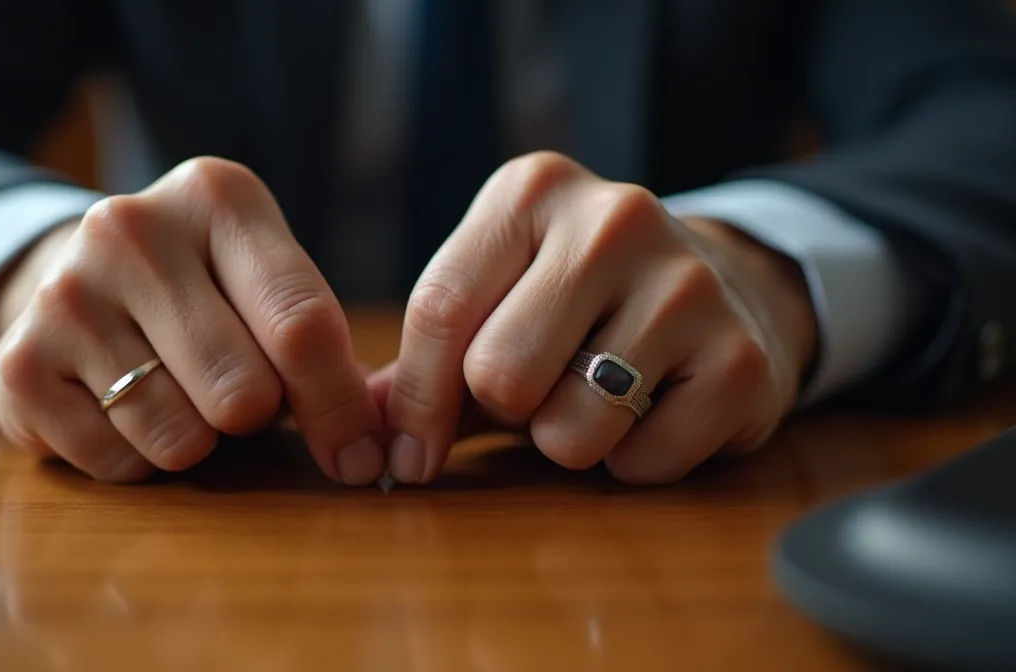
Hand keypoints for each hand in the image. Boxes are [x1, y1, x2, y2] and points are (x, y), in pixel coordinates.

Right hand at [0, 157, 385, 483]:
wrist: (74, 277)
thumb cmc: (204, 292)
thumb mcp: (267, 282)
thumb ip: (327, 350)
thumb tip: (369, 449)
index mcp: (216, 196)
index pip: (302, 324)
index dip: (339, 408)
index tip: (359, 457)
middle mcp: (130, 229)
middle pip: (243, 392)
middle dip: (256, 419)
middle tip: (239, 398)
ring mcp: (65, 293)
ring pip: (180, 438)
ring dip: (196, 442)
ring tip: (176, 393)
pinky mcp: (17, 362)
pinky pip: (117, 464)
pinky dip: (136, 460)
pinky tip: (122, 409)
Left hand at [377, 151, 817, 484]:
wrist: (723, 282)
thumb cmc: (577, 302)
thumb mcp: (497, 298)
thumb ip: (423, 361)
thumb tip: (358, 431)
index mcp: (531, 191)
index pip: (438, 311)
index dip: (414, 403)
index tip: (410, 455)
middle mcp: (613, 219)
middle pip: (497, 376)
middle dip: (506, 409)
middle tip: (541, 388)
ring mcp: (688, 284)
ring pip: (568, 432)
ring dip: (569, 441)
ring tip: (598, 393)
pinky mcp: (742, 358)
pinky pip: (641, 464)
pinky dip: (635, 462)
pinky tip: (655, 410)